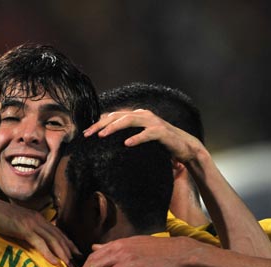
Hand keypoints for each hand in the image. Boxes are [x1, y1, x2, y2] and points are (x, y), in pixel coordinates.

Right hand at [0, 195, 79, 266]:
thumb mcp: (16, 223)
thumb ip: (25, 230)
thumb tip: (31, 241)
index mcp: (37, 217)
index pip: (57, 231)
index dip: (67, 242)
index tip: (75, 253)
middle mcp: (38, 219)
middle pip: (58, 236)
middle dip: (69, 250)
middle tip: (78, 263)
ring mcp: (32, 223)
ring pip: (53, 240)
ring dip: (63, 253)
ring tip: (70, 265)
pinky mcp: (24, 229)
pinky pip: (40, 243)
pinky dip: (49, 253)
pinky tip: (55, 262)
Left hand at [59, 235, 195, 266]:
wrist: (177, 252)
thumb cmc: (156, 250)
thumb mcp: (132, 244)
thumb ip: (112, 247)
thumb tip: (95, 248)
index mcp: (118, 244)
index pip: (94, 255)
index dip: (82, 266)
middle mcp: (118, 248)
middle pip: (91, 261)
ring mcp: (125, 257)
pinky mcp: (132, 266)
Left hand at [84, 109, 203, 162]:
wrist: (185, 147)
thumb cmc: (160, 144)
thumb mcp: (140, 138)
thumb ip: (127, 135)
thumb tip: (107, 140)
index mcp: (136, 115)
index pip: (113, 116)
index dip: (98, 123)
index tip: (85, 133)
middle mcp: (143, 115)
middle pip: (118, 116)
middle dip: (101, 124)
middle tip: (88, 134)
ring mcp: (153, 122)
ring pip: (130, 120)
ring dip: (114, 127)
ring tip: (102, 135)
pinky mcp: (162, 131)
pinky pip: (147, 133)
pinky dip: (137, 137)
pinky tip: (127, 144)